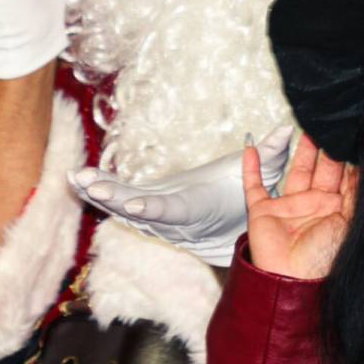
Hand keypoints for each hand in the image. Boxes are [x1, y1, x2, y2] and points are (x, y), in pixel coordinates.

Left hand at [72, 125, 295, 267]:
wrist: (229, 232)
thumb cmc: (242, 199)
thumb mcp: (257, 176)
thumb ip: (270, 154)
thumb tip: (288, 131)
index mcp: (195, 209)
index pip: (171, 210)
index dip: (151, 209)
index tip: (131, 207)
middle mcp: (172, 218)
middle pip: (139, 210)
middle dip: (113, 198)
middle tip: (88, 185)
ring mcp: (156, 216)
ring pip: (123, 207)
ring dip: (98, 193)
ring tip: (74, 178)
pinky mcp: (147, 210)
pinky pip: (120, 202)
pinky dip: (100, 191)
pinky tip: (79, 180)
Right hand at [240, 132, 355, 280]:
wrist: (293, 280)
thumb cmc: (324, 259)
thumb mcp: (348, 222)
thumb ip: (354, 193)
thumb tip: (361, 166)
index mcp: (336, 210)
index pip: (344, 177)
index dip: (348, 158)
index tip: (353, 136)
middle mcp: (314, 206)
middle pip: (322, 169)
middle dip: (328, 147)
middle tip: (333, 126)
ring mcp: (288, 207)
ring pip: (296, 171)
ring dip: (301, 151)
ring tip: (308, 127)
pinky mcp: (263, 210)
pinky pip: (255, 185)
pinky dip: (251, 167)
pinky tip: (251, 148)